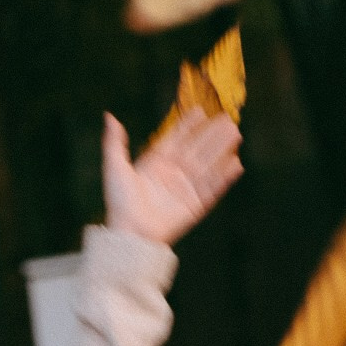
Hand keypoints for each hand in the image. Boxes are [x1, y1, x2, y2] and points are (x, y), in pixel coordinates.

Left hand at [102, 107, 242, 245]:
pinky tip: (236, 164)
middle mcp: (172, 175)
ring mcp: (184, 190)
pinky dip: (224, 177)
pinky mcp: (195, 206)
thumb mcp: (114, 167)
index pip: (175, 140)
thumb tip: (109, 116)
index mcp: (154, 165)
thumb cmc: (119, 202)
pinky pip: (212, 189)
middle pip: (196, 150)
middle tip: (227, 117)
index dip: (187, 126)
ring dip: (221, 150)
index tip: (200, 111)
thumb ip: (114, 142)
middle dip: (211, 134)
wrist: (130, 234)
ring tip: (235, 133)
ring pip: (208, 165)